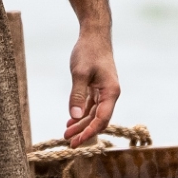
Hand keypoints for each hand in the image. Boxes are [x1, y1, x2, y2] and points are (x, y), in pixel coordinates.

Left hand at [64, 29, 119, 145]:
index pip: (102, 119)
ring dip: (81, 124)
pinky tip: (71, 121)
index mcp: (111, 92)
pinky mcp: (97, 87)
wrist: (94, 34)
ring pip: (93, 113)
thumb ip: (77, 95)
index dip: (90, 132)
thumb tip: (73, 117)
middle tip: (69, 143)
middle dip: (84, 131)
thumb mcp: (80, 73)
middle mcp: (110, 94)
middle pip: (98, 119)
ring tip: (66, 134)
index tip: (77, 141)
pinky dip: (81, 114)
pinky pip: (90, 105)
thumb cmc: (89, 51)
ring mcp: (104, 91)